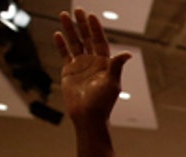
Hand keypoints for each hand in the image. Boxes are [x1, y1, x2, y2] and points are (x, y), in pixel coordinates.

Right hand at [53, 9, 131, 123]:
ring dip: (69, 30)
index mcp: (104, 63)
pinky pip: (65, 54)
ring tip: (64, 15)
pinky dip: (61, 45)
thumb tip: (127, 54)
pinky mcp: (69, 72)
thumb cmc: (102, 102)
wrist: (87, 116)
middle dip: (82, 24)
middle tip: (77, 9)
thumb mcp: (111, 83)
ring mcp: (81, 66)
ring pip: (74, 43)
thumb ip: (116, 66)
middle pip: (87, 38)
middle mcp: (93, 62)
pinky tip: (57, 34)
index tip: (91, 16)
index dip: (95, 28)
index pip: (99, 41)